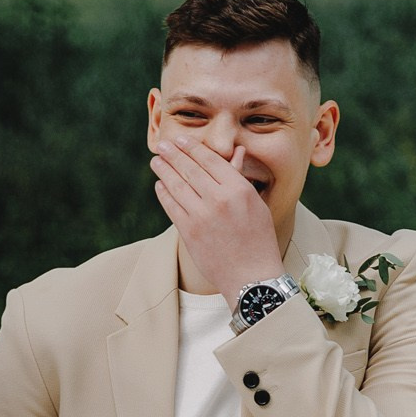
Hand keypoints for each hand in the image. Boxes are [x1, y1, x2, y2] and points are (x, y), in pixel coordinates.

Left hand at [150, 138, 283, 306]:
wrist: (251, 276)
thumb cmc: (258, 238)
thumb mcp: (257, 204)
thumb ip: (240, 177)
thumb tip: (235, 152)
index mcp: (239, 189)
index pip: (210, 160)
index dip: (192, 147)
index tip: (181, 139)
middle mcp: (219, 200)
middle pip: (190, 169)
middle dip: (173, 154)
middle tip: (162, 145)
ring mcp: (201, 216)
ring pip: (177, 186)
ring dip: (164, 170)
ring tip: (156, 161)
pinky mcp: (189, 232)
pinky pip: (171, 206)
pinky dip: (164, 193)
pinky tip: (160, 185)